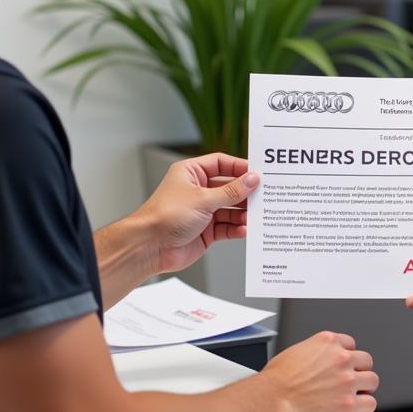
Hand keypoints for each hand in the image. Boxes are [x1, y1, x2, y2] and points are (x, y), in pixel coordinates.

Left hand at [132, 153, 258, 275]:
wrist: (149, 247)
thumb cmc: (165, 216)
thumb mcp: (204, 199)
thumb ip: (231, 191)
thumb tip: (252, 180)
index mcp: (192, 173)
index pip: (221, 164)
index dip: (240, 167)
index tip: (258, 173)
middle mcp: (198, 190)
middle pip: (229, 187)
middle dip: (245, 193)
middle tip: (264, 195)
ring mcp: (202, 211)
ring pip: (230, 208)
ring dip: (243, 213)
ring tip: (257, 215)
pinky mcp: (205, 230)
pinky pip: (226, 227)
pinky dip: (236, 228)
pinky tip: (244, 229)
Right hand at [258, 331, 378, 411]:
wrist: (273, 400)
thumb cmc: (276, 380)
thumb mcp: (296, 352)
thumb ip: (314, 353)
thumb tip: (316, 361)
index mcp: (328, 342)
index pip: (350, 344)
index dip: (348, 355)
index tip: (345, 364)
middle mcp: (341, 358)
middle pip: (365, 360)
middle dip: (359, 370)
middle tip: (353, 379)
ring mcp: (347, 381)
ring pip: (372, 380)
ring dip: (365, 388)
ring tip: (358, 394)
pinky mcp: (348, 404)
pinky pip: (370, 403)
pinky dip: (365, 407)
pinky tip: (358, 410)